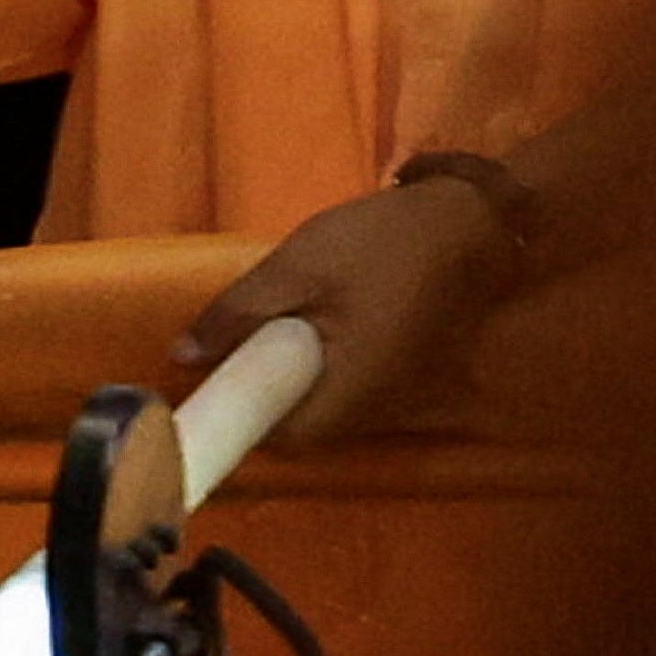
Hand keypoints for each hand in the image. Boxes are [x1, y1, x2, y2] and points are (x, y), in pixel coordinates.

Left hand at [177, 174, 523, 447]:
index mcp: (348, 392)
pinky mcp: (411, 372)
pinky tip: (324, 320)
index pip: (278, 438)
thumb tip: (182, 356)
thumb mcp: (297, 266)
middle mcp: (376, 409)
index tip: (217, 378)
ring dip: (301, 378)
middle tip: (244, 341)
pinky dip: (330, 365)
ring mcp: (399, 393)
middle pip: (305, 426)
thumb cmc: (382, 243)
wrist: (473, 217)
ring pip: (331, 405)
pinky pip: (356, 386)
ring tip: (283, 323)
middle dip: (269, 392)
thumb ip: (237, 313)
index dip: (241, 414)